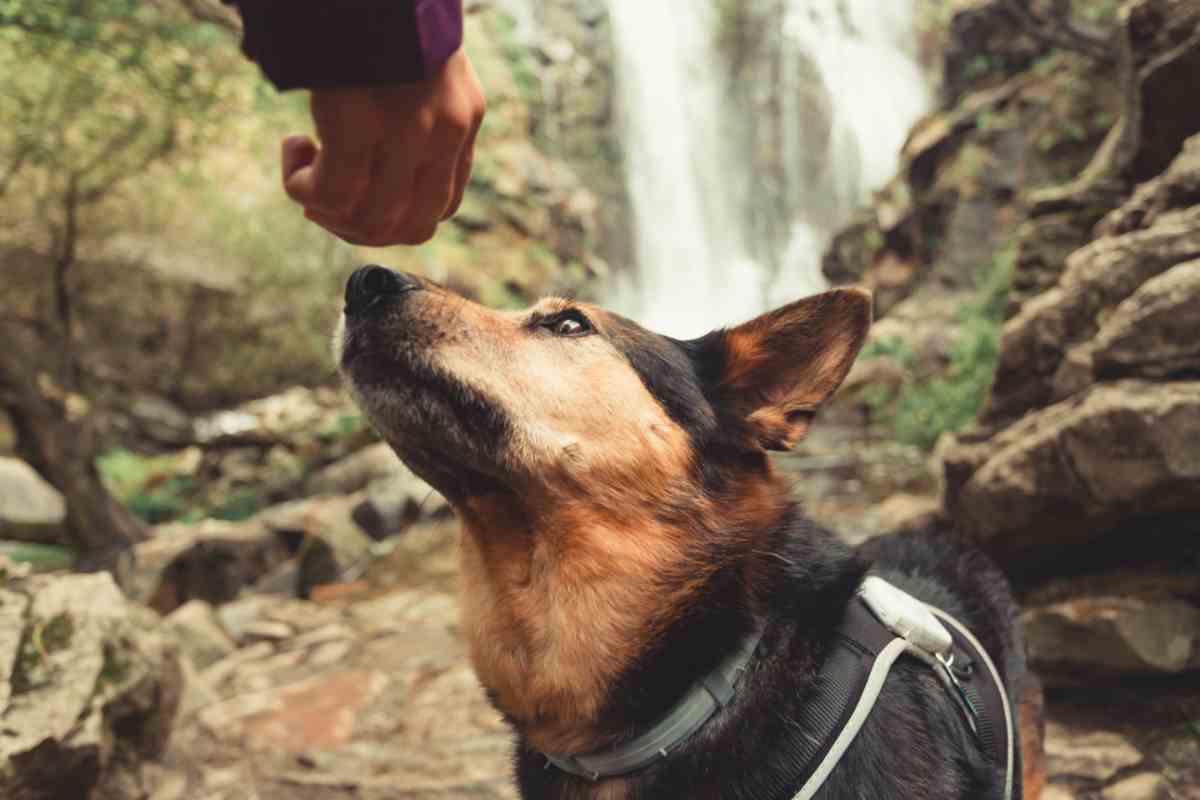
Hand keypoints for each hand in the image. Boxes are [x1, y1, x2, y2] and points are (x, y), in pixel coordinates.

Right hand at [281, 47, 484, 245]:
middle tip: (321, 199)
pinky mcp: (361, 121)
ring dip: (328, 210)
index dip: (394, 216)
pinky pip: (333, 193)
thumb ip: (410, 111)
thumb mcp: (415, 63)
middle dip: (359, 228)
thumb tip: (357, 160)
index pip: (443, 204)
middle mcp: (446, 129)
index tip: (356, 191)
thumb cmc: (376, 11)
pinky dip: (304, 187)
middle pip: (413, 226)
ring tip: (304, 170)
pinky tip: (294, 149)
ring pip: (373, 219)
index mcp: (464, 117)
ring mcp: (409, 128)